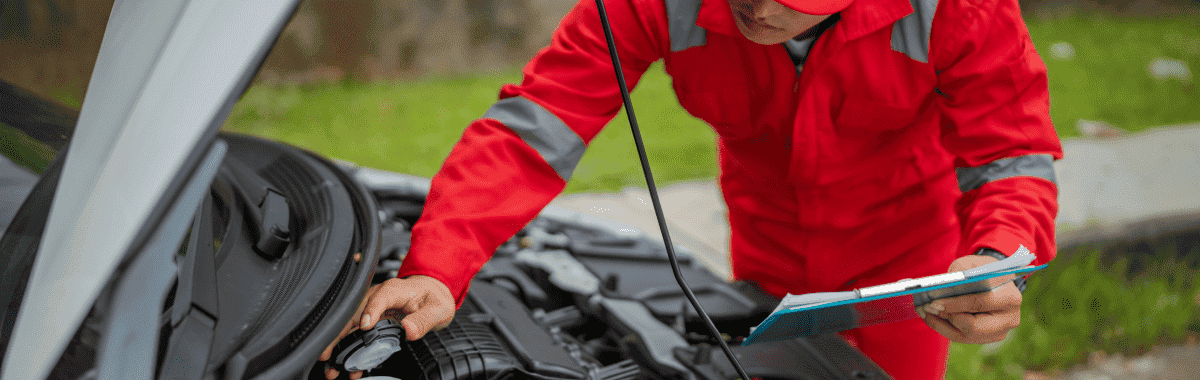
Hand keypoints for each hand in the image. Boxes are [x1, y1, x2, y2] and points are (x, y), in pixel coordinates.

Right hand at [317, 275, 455, 379]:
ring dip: (339, 346)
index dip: (371, 311)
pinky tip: (350, 366)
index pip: (379, 297)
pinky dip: (351, 350)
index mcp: (394, 290)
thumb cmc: (433, 298)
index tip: (365, 327)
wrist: (433, 294)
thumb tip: (409, 330)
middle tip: (328, 354)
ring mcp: (371, 308)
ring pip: (350, 326)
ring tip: (333, 366)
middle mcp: (378, 297)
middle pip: (354, 313)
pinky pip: (357, 335)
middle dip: (340, 335)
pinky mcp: (371, 319)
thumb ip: (424, 320)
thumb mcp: (438, 309)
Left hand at [918, 255, 1021, 343]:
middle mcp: (1010, 318)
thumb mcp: (973, 263)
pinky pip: (963, 337)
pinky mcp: (989, 338)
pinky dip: (945, 328)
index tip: (934, 302)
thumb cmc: (982, 270)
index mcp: (1010, 297)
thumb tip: (941, 285)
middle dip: (948, 316)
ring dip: (942, 325)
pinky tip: (932, 318)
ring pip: (966, 335)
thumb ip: (960, 271)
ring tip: (925, 312)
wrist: (995, 280)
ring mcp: (1000, 331)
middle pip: (974, 326)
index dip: (955, 304)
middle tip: (927, 308)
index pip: (980, 303)